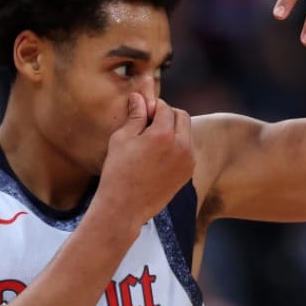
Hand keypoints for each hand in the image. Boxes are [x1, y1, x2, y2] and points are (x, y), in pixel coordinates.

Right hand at [97, 93, 194, 227]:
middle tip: (149, 124)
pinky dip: (178, 146)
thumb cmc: (118, 172)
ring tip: (153, 141)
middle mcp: (181, 146)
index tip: (142, 113)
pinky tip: (159, 156)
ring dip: (174, 130)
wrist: (124, 207)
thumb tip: (139, 97)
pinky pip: (187, 150)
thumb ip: (135, 116)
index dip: (152, 107)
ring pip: (187, 133)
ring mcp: (188, 161)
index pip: (165, 108)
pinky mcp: (188, 173)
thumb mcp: (122, 139)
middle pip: (182, 116)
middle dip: (168, 115)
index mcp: (163, 134)